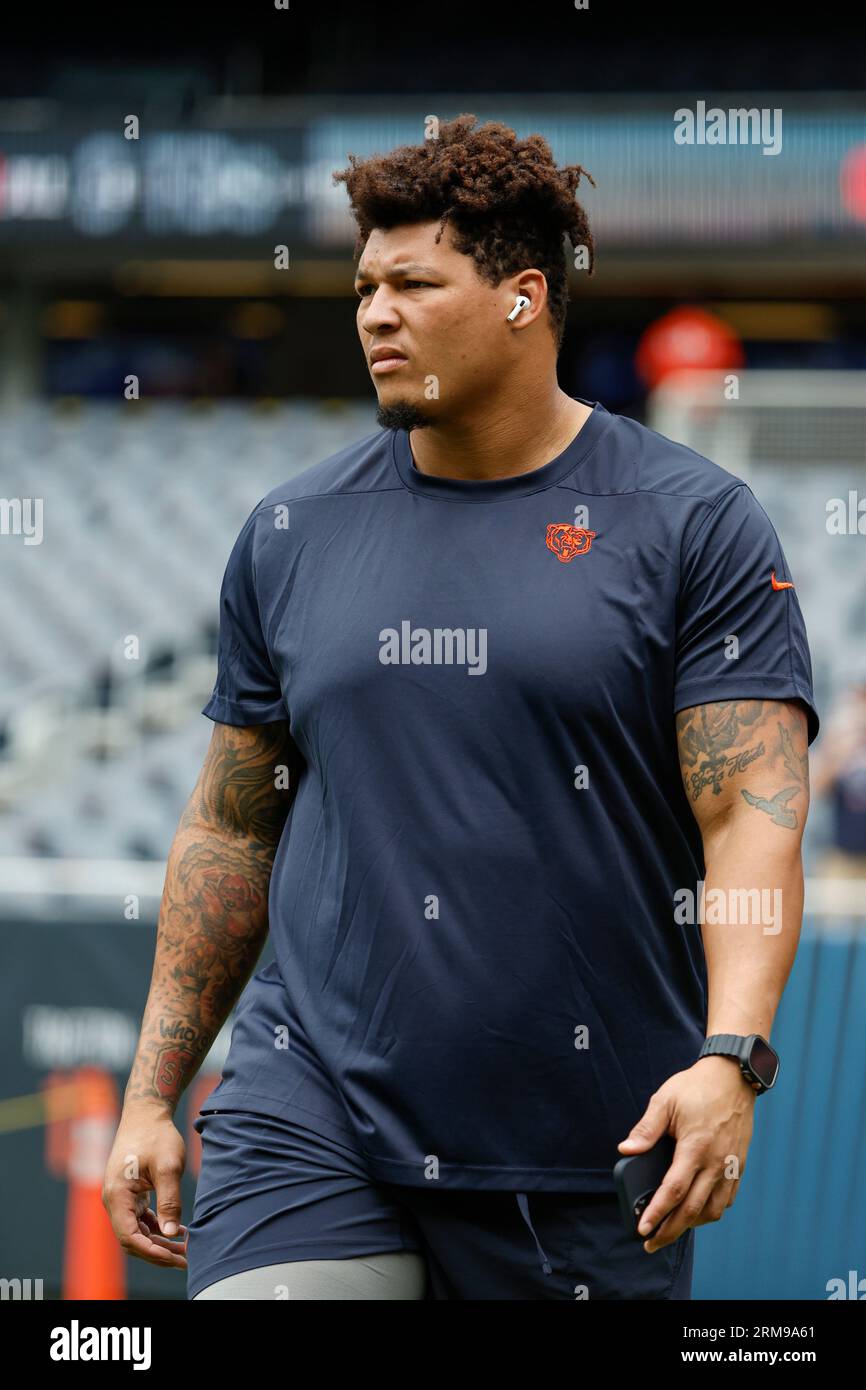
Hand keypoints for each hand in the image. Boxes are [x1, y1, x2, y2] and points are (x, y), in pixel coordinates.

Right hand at [102, 1102, 188, 1269]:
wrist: (147, 1112)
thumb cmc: (157, 1135)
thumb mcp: (169, 1166)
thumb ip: (170, 1201)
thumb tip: (172, 1234)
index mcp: (116, 1195)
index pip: (130, 1237)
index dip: (152, 1252)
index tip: (175, 1257)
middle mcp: (113, 1200)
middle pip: (132, 1239)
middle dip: (157, 1252)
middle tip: (185, 1259)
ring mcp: (120, 1197)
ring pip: (137, 1231)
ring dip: (159, 1242)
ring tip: (185, 1250)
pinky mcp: (129, 1194)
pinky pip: (140, 1219)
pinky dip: (157, 1228)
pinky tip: (178, 1231)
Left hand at [616, 1056, 755, 1252]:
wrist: (733, 1076)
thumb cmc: (696, 1087)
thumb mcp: (665, 1101)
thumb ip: (645, 1129)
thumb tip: (626, 1150)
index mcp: (695, 1147)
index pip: (673, 1191)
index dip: (656, 1213)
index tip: (643, 1229)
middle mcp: (716, 1162)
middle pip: (692, 1210)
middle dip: (670, 1231)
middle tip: (651, 1243)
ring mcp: (730, 1166)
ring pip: (713, 1210)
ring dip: (692, 1224)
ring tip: (673, 1229)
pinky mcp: (739, 1164)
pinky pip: (726, 1199)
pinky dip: (711, 1211)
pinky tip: (698, 1210)